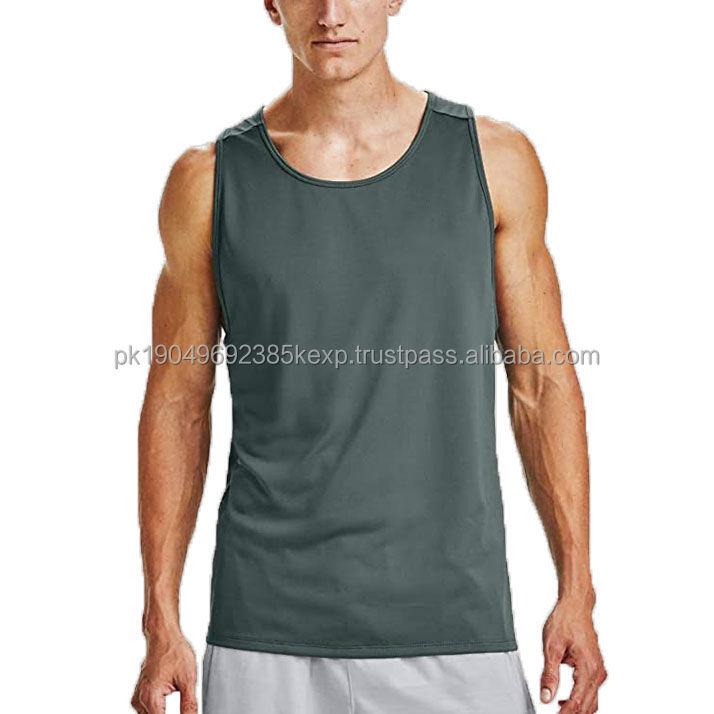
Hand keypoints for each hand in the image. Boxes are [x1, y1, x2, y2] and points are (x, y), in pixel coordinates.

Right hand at [132, 633, 197, 713]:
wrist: (163, 635)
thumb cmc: (174, 651)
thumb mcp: (188, 679)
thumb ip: (189, 705)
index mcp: (151, 697)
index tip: (185, 713)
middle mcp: (140, 699)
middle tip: (183, 708)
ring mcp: (138, 696)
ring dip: (161, 713)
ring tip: (177, 701)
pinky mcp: (140, 693)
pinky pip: (147, 710)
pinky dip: (157, 710)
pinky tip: (167, 702)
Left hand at [540, 596, 606, 712]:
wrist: (575, 606)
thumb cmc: (565, 620)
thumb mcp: (551, 646)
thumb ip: (549, 674)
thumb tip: (546, 696)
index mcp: (588, 668)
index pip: (577, 701)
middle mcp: (597, 672)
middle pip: (587, 705)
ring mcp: (599, 670)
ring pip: (591, 701)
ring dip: (577, 709)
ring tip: (560, 711)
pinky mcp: (596, 668)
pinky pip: (591, 691)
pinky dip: (580, 700)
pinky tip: (565, 700)